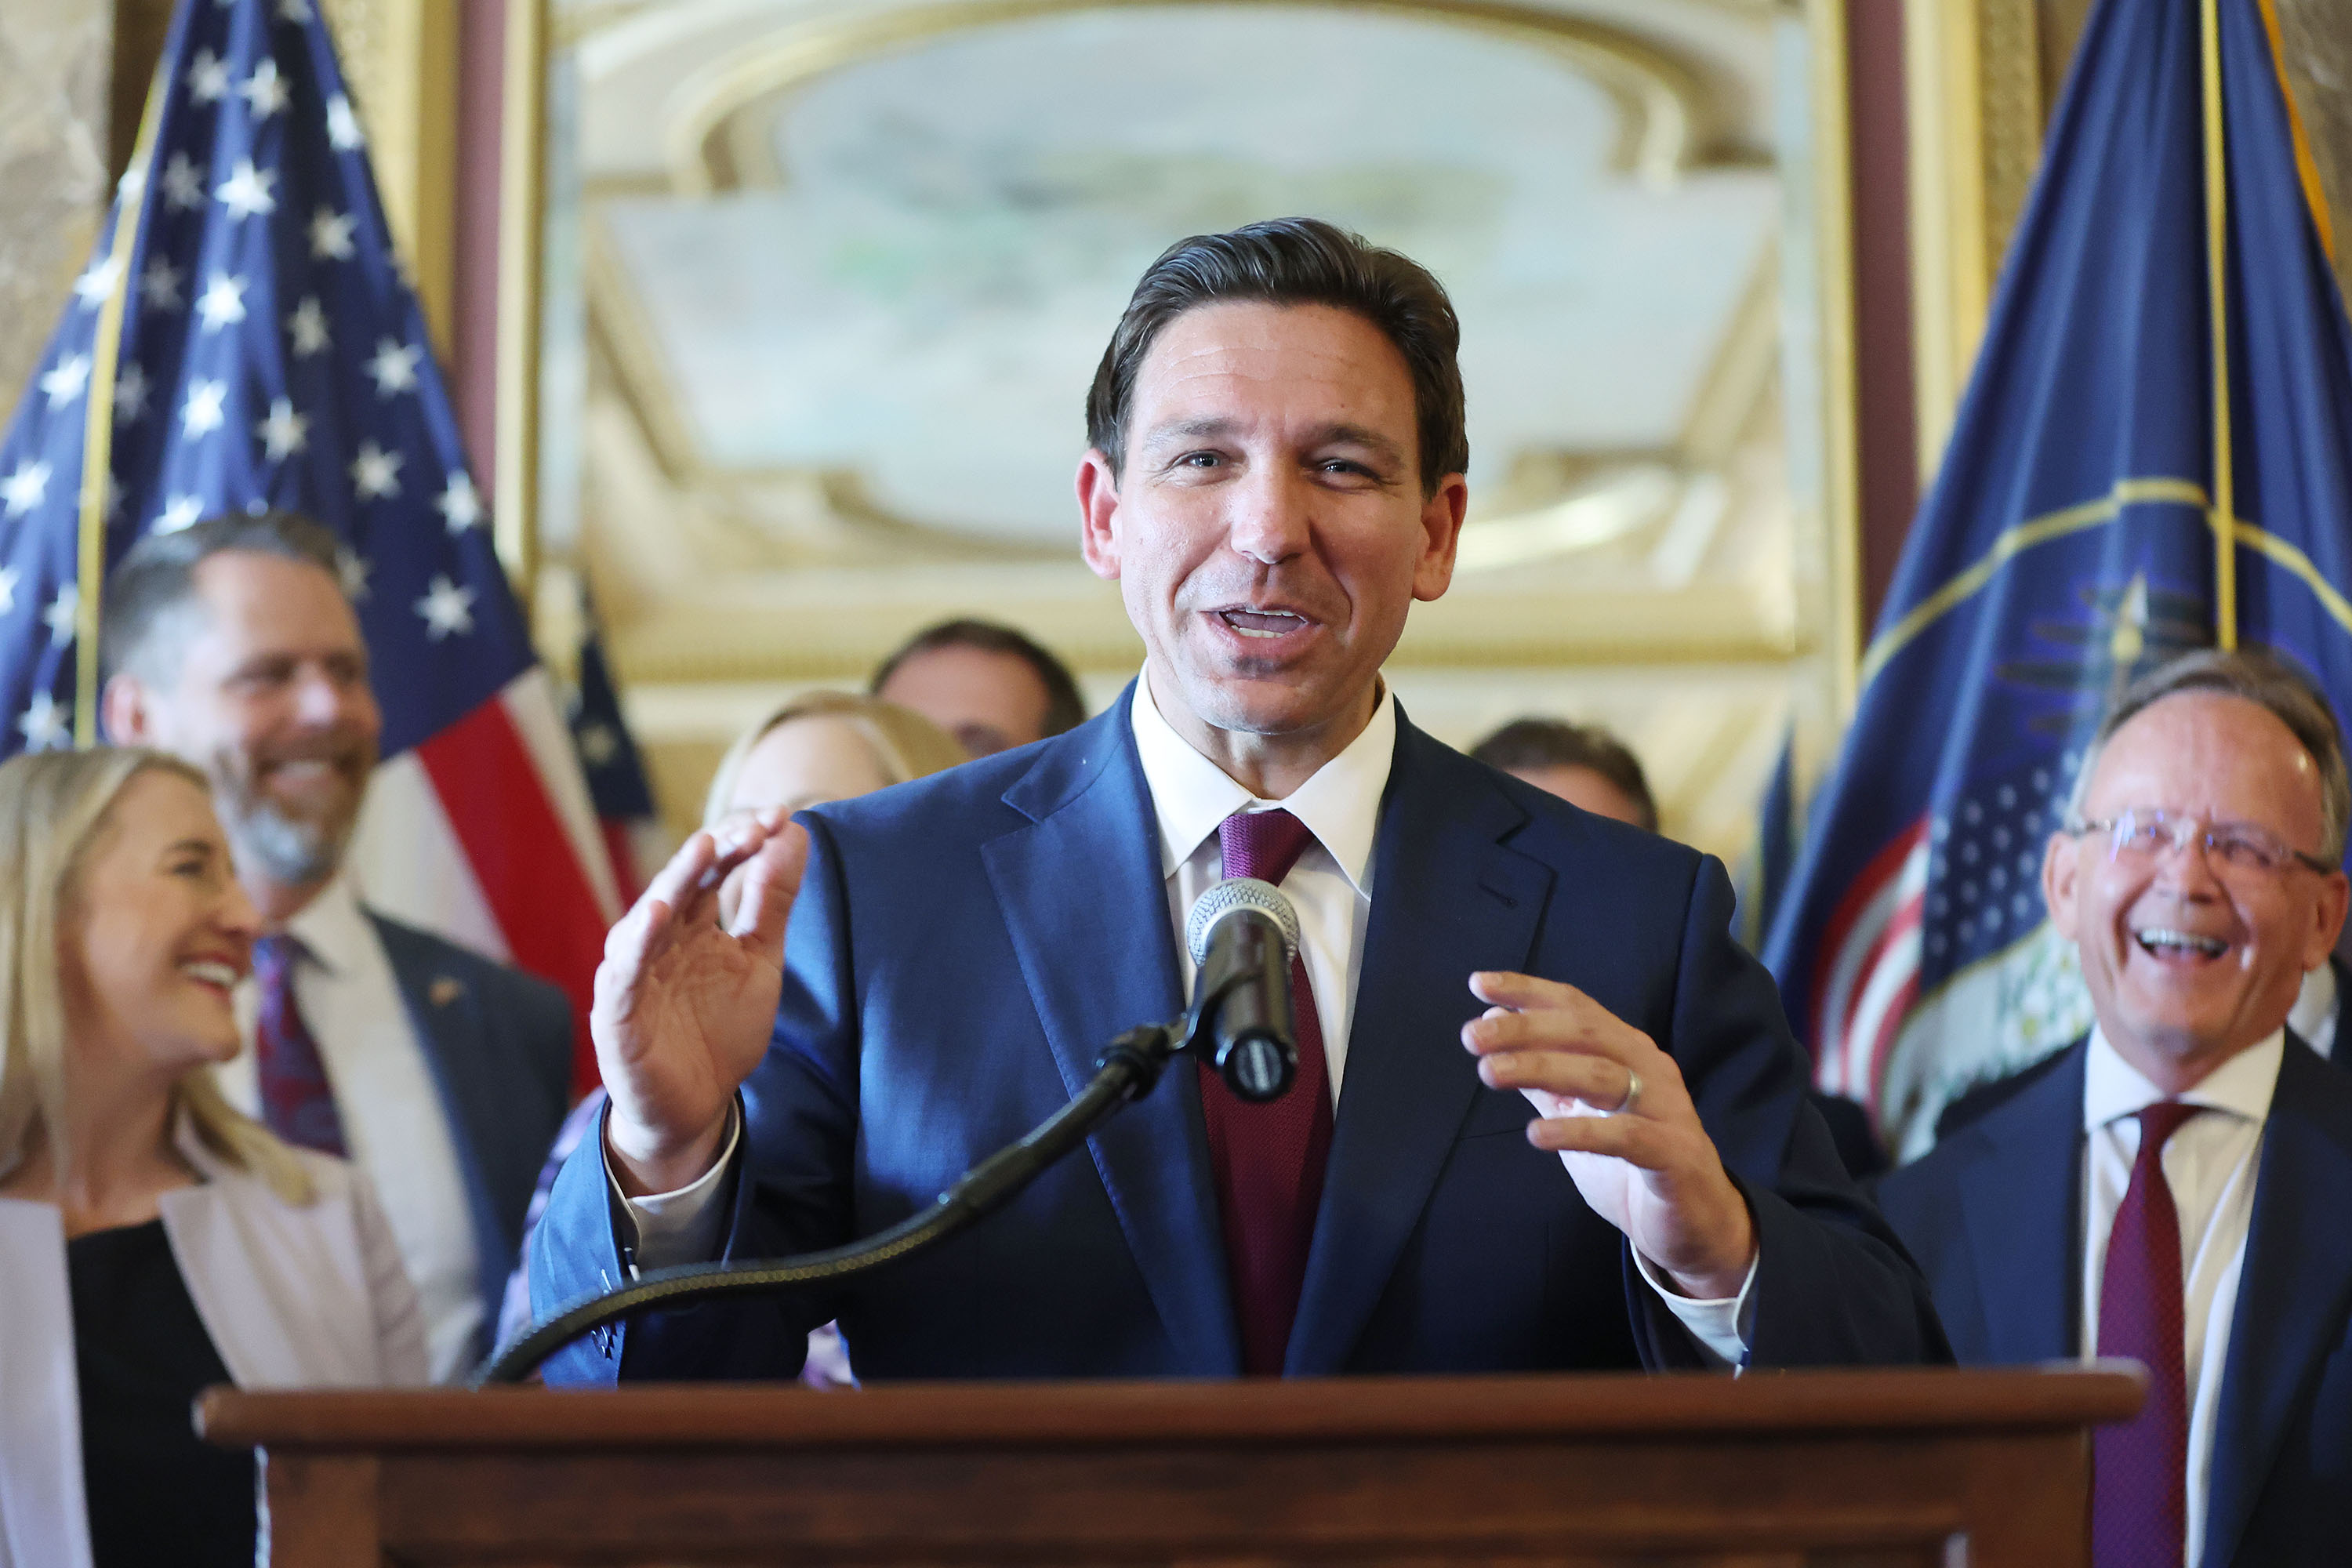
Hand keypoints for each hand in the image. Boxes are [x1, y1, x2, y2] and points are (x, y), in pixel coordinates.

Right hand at [595, 809, 807, 1195]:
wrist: (696, 1106)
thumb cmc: (721, 1029)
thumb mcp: (759, 960)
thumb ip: (770, 903)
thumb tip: (794, 833)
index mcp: (691, 922)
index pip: (715, 868)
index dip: (744, 842)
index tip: (782, 819)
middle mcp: (657, 939)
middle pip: (682, 883)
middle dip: (715, 851)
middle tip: (750, 826)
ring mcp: (634, 974)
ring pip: (648, 919)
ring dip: (675, 882)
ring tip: (702, 848)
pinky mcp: (617, 1013)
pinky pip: (623, 975)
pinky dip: (636, 945)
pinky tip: (655, 917)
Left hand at [1461, 971, 1755, 1298]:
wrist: (1696, 1225)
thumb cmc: (1631, 1164)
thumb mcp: (1579, 1115)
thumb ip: (1544, 1079)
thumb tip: (1497, 1035)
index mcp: (1627, 1052)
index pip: (1577, 1007)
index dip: (1528, 993)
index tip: (1479, 985)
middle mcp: (1650, 1069)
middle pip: (1586, 1032)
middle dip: (1525, 1029)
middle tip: (1472, 1037)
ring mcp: (1667, 1110)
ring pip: (1602, 1075)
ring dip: (1540, 1069)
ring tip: (1489, 1073)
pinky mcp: (1675, 1155)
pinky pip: (1626, 1136)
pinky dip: (1578, 1131)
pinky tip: (1537, 1135)